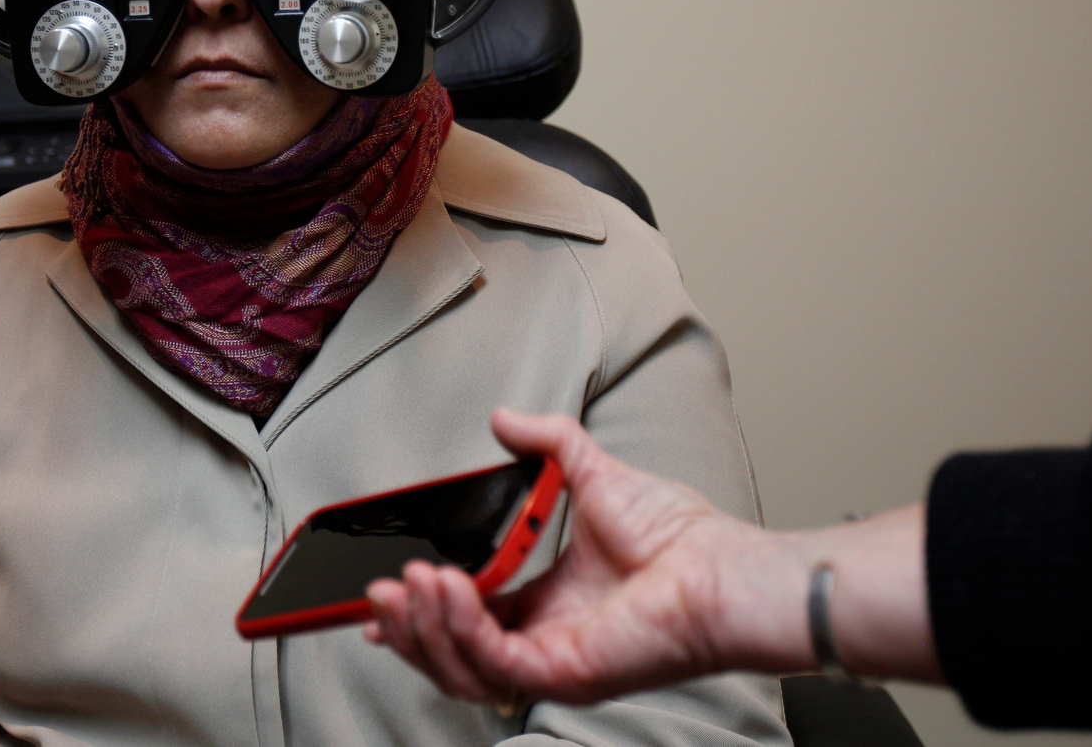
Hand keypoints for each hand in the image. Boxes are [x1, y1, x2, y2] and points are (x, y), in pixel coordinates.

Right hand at [365, 409, 793, 703]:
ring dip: (422, 628)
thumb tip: (504, 418)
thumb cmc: (677, 534)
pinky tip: (443, 588)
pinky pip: (493, 661)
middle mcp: (544, 641)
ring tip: (400, 585)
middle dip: (406, 627)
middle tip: (374, 594)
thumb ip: (547, 444)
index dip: (420, 610)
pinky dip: (459, 626)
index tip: (383, 590)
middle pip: (450, 653)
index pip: (467, 620)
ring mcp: (552, 662)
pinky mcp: (563, 672)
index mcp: (547, 607)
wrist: (717, 563)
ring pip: (460, 669)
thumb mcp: (594, 472)